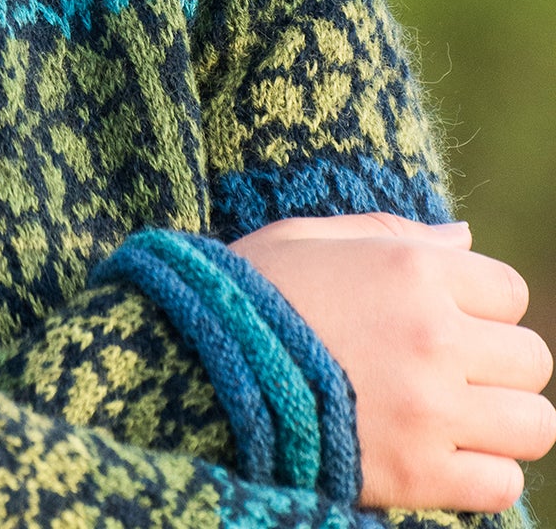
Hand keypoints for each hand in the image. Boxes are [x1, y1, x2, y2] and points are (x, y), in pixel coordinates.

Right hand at [231, 214, 554, 511]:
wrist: (193, 365)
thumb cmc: (247, 292)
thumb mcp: (308, 238)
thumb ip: (393, 232)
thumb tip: (466, 237)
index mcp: (410, 270)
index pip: (509, 290)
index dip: (479, 304)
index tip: (442, 317)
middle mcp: (434, 335)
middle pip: (532, 358)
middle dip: (496, 363)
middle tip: (449, 370)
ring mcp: (431, 409)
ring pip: (534, 424)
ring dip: (501, 422)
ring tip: (454, 417)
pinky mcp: (418, 473)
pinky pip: (502, 483)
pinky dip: (481, 475)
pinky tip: (437, 456)